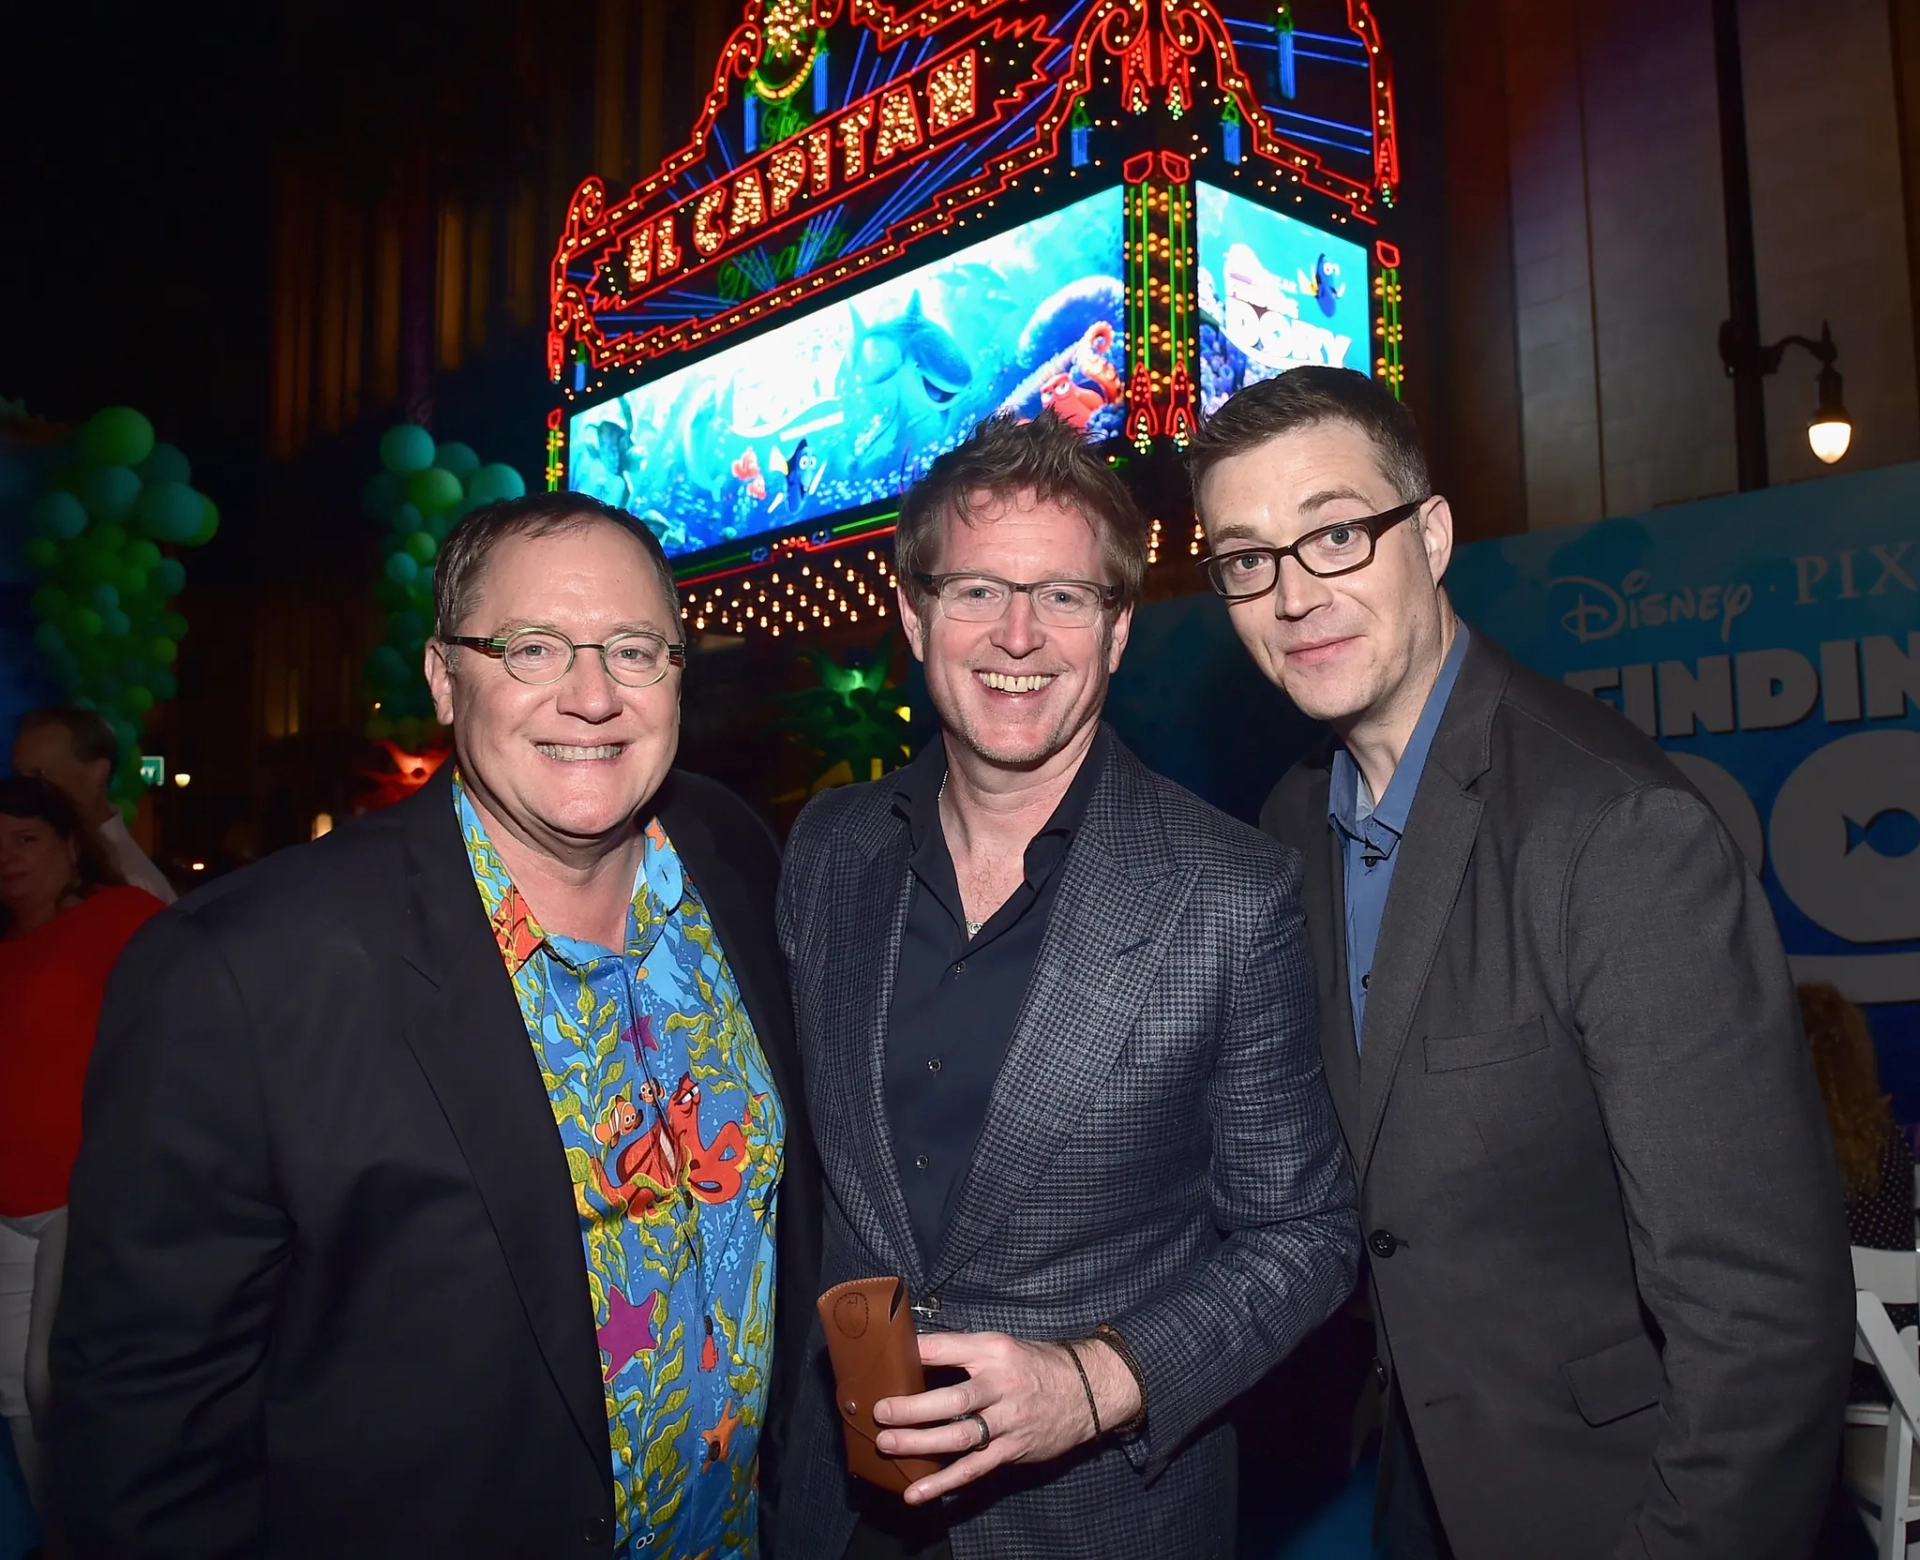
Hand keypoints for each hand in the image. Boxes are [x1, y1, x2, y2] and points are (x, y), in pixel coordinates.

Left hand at [873, 1331, 1141, 1503]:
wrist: (1087, 1391)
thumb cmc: (1035, 1365)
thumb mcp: (1002, 1346)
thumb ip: (963, 1353)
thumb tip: (913, 1356)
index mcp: (994, 1351)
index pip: (948, 1348)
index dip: (917, 1353)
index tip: (884, 1359)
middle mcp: (1001, 1384)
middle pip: (953, 1398)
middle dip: (913, 1407)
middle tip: (879, 1412)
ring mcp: (1008, 1420)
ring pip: (960, 1436)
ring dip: (921, 1443)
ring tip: (888, 1446)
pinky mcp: (1012, 1450)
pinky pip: (974, 1468)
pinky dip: (943, 1483)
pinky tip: (916, 1493)